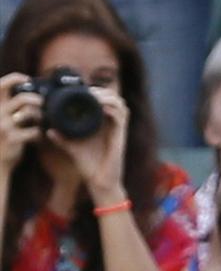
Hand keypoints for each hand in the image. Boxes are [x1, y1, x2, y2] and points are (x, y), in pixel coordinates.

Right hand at [0, 72, 43, 175]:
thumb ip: (9, 107)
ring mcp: (4, 126)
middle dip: (37, 99)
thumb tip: (30, 95)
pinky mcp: (13, 138)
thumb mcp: (1, 118)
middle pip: (22, 98)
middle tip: (42, 104)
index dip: (14, 78)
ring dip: (40, 116)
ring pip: (30, 113)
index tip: (27, 79)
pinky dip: (40, 134)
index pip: (0, 85)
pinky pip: (35, 131)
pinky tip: (38, 137)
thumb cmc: (2, 138)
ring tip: (41, 121)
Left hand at [51, 85, 128, 204]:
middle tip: (88, 90)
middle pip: (115, 99)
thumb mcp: (72, 148)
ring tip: (94, 96)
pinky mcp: (120, 136)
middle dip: (103, 91)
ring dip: (108, 97)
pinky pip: (121, 116)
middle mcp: (112, 125)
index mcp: (102, 125)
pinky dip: (112, 108)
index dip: (97, 92)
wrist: (99, 181)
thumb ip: (62, 139)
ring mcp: (117, 130)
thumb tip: (49, 130)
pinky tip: (101, 106)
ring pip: (120, 104)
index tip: (82, 89)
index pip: (105, 102)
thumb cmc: (88, 166)